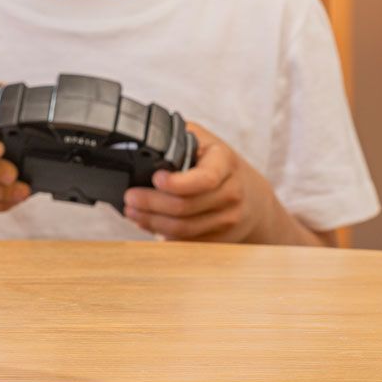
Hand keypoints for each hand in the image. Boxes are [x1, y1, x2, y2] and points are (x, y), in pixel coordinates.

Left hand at [122, 122, 274, 242]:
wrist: (251, 194)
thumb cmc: (216, 162)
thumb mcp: (201, 140)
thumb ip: (176, 139)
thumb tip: (138, 145)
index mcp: (224, 162)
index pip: (205, 178)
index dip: (177, 183)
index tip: (155, 179)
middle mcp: (232, 192)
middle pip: (187, 207)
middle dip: (151, 203)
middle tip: (130, 198)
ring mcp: (229, 218)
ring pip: (185, 228)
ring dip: (153, 221)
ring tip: (133, 212)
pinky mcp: (223, 238)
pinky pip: (190, 241)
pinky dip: (165, 234)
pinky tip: (150, 224)